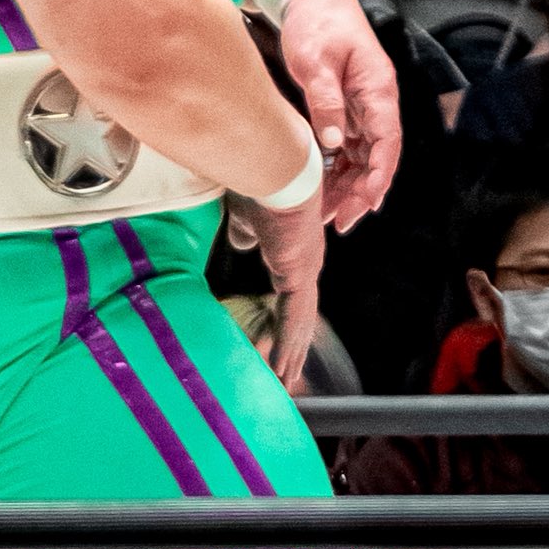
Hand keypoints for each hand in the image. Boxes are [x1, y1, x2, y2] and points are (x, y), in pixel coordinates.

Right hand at [242, 180, 323, 390]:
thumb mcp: (245, 215)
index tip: (280, 345)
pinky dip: (288, 347)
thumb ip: (246, 233)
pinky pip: (293, 320)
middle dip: (292, 349)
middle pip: (300, 317)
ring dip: (290, 356)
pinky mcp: (298, 273)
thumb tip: (242, 244)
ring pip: (299, 324)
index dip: (287, 324)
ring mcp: (306, 270)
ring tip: (283, 384)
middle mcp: (306, 264)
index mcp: (296, 252)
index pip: (293, 298)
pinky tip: (282, 369)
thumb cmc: (258, 180)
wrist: (272, 164)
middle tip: (286, 378)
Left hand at [273, 0, 401, 232]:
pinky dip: (337, 171)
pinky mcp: (346, 109)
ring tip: (328, 215)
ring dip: (348, 187)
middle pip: (377, 157)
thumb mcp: (315, 61)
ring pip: (362, 157)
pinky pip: (347, 148)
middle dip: (362, 193)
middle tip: (342, 222)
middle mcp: (375, 102)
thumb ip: (326, 101)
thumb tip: (332, 142)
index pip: (387, 142)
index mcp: (377, 89)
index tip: (367, 202)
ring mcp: (362, 107)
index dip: (379, 176)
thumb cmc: (318, 22)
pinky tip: (323, 190)